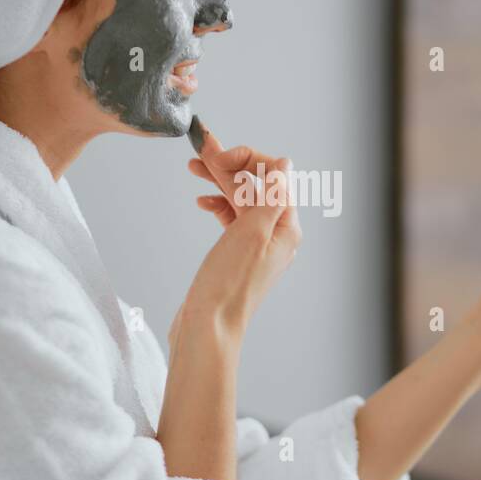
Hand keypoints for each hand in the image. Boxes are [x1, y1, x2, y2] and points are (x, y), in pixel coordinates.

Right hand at [170, 122, 301, 342]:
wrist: (208, 328)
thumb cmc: (229, 285)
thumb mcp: (251, 232)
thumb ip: (269, 196)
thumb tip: (284, 163)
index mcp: (286, 228)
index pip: (274, 177)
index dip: (247, 159)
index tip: (217, 153)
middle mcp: (276, 235)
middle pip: (256, 187)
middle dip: (229, 166)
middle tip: (200, 151)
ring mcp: (256, 246)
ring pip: (241, 201)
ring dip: (220, 182)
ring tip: (194, 167)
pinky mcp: (237, 255)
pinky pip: (232, 219)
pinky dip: (218, 205)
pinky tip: (202, 200)